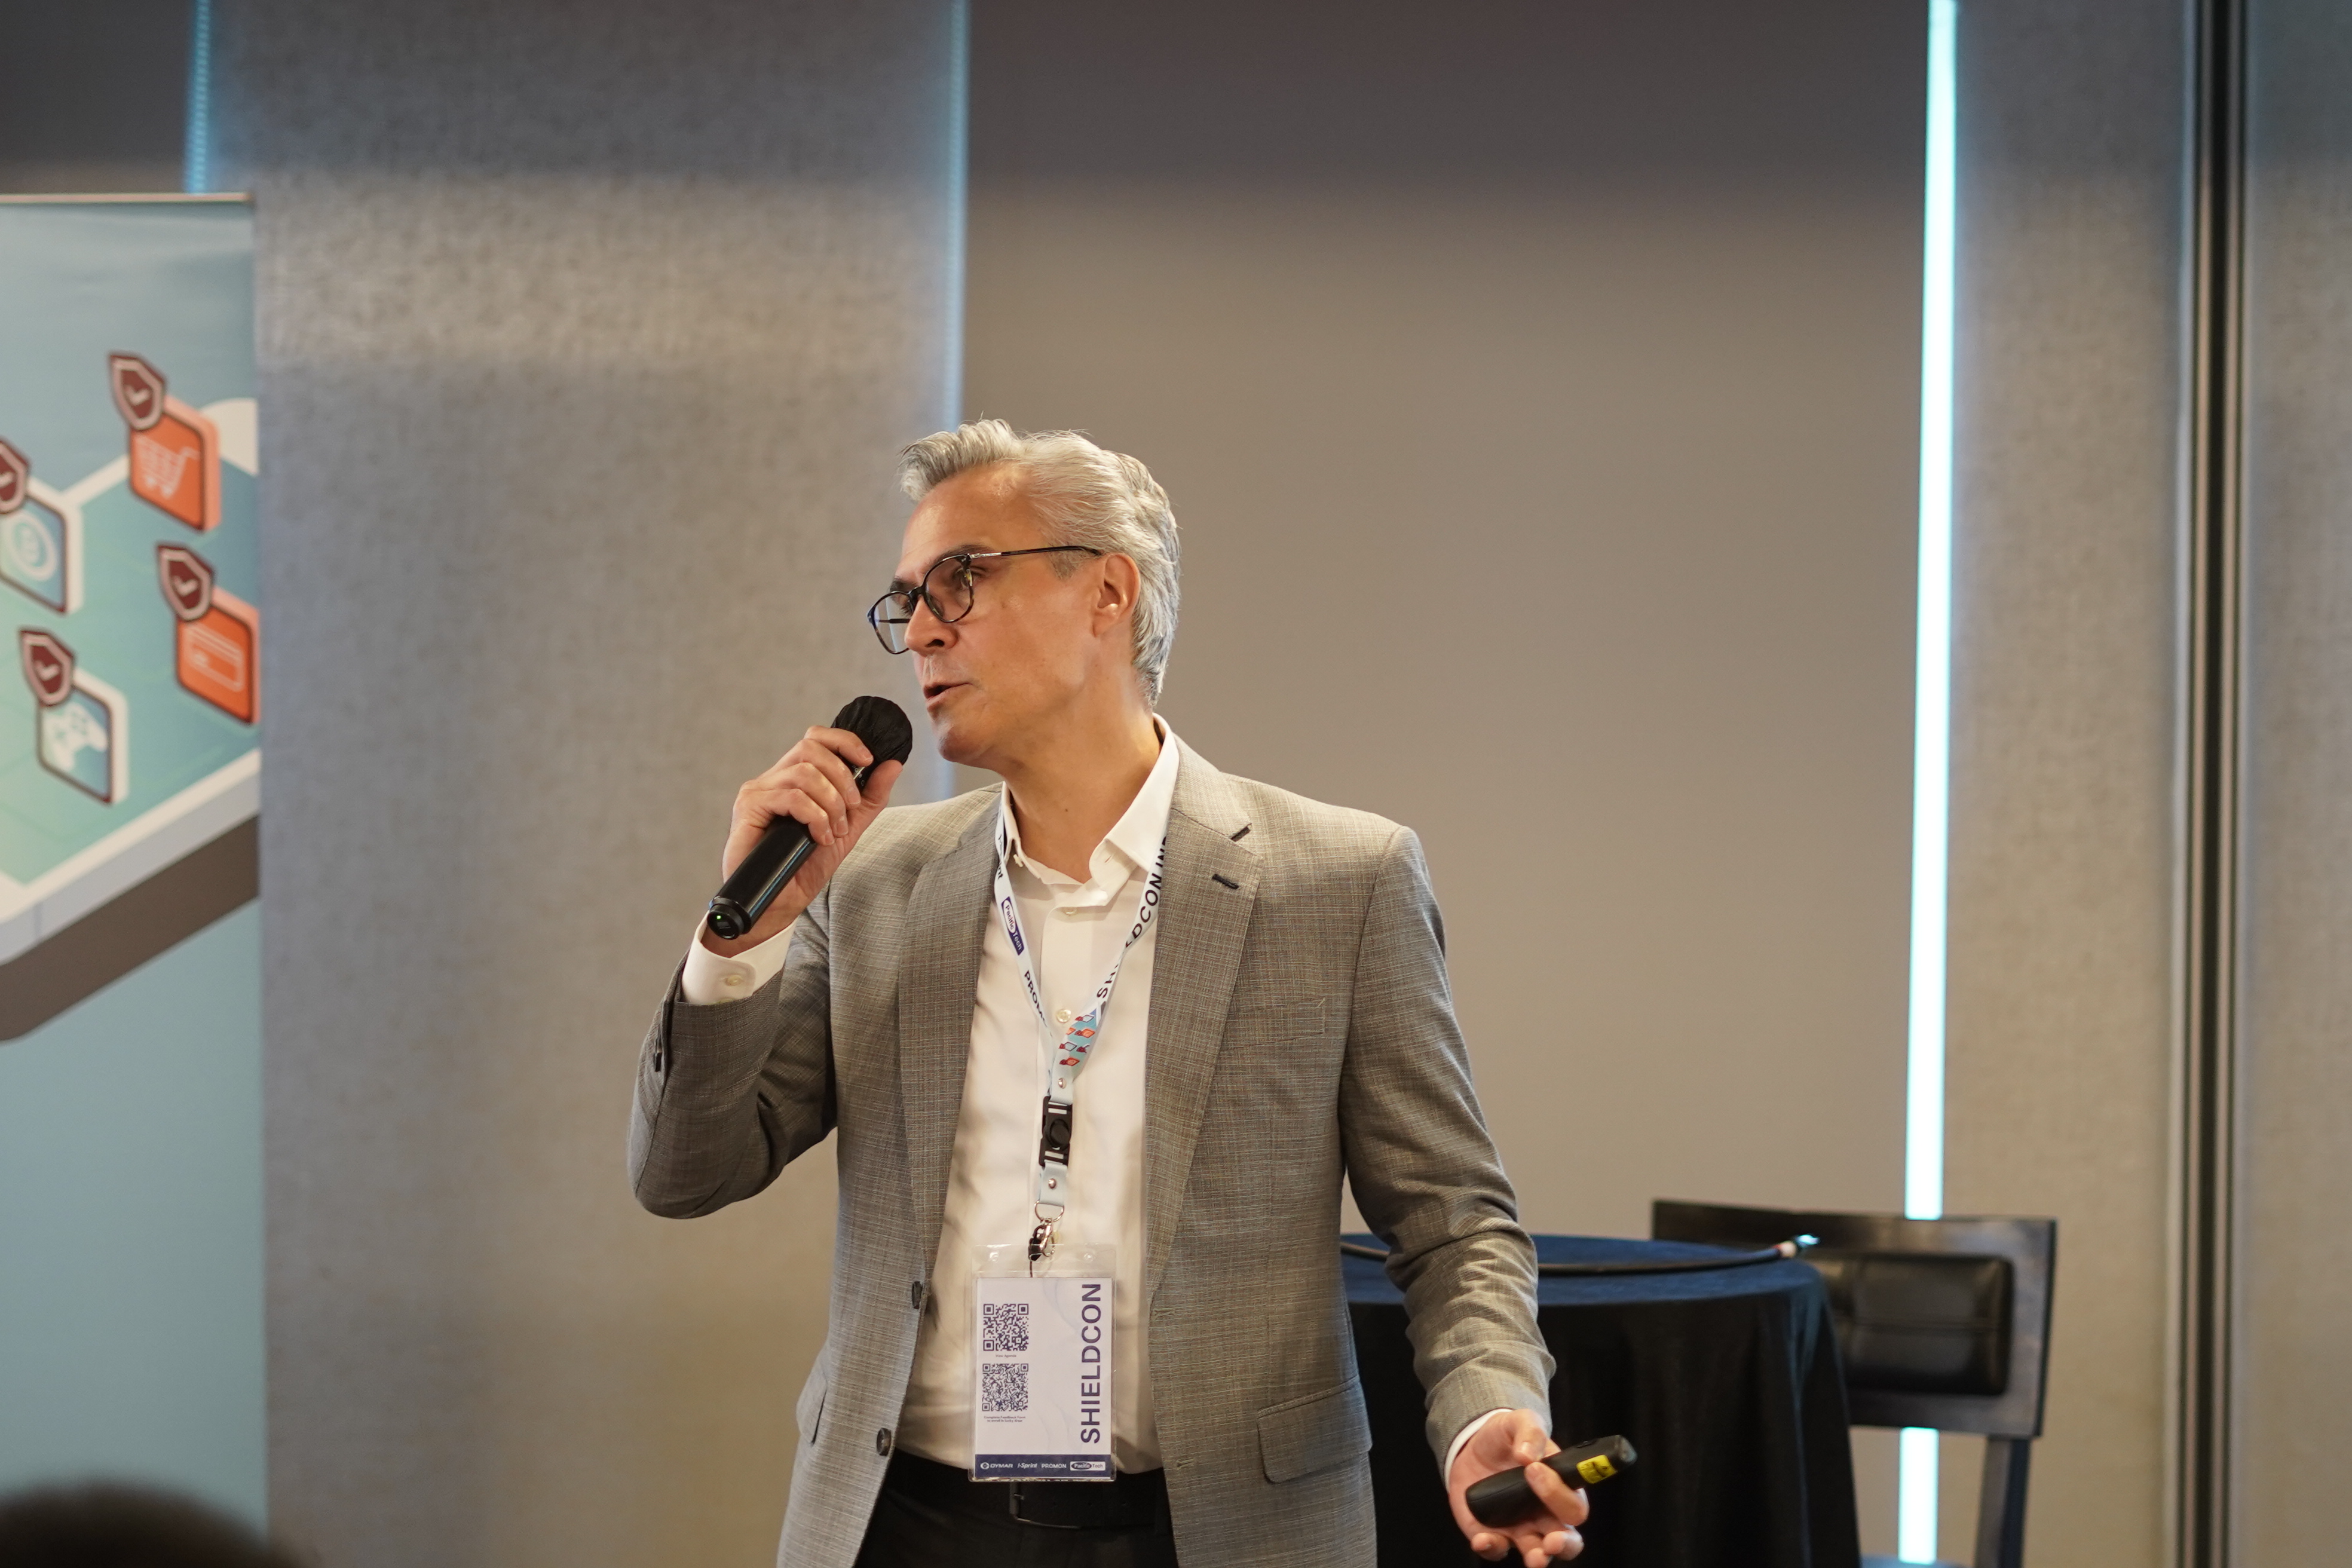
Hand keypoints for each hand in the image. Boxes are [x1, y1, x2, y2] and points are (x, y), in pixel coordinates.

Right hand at [701, 726, 902, 954]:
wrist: (780, 901)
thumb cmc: (807, 865)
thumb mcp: (849, 827)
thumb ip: (869, 797)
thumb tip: (892, 764)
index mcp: (794, 778)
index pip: (816, 738)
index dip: (844, 741)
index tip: (868, 760)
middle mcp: (773, 778)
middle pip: (810, 747)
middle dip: (841, 777)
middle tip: (850, 809)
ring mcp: (758, 791)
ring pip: (804, 772)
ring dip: (830, 802)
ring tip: (834, 831)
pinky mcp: (748, 807)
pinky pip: (791, 797)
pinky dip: (815, 817)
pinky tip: (819, 838)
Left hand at [1447, 1409, 1587, 1565]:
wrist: (1473, 1447)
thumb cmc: (1507, 1437)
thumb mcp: (1520, 1422)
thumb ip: (1530, 1431)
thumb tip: (1528, 1455)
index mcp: (1560, 1490)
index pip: (1573, 1503)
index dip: (1560, 1494)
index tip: (1535, 1471)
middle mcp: (1545, 1516)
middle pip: (1568, 1540)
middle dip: (1564, 1544)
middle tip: (1553, 1540)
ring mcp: (1521, 1529)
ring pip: (1537, 1554)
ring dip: (1537, 1557)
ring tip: (1534, 1557)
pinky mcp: (1495, 1535)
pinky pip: (1497, 1550)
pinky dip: (1492, 1548)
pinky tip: (1482, 1539)